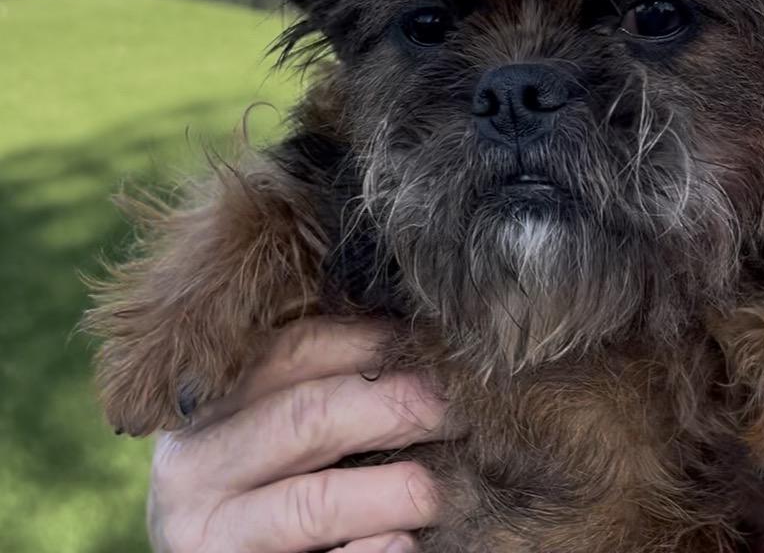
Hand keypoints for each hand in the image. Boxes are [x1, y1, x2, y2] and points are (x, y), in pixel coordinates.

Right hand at [146, 319, 450, 552]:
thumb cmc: (251, 486)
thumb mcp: (256, 430)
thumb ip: (308, 389)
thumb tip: (411, 340)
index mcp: (207, 409)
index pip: (295, 351)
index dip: (373, 342)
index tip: (434, 344)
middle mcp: (194, 467)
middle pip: (309, 417)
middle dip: (395, 406)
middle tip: (460, 409)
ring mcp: (212, 535)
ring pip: (314, 503)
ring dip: (394, 491)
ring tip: (440, 489)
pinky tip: (405, 543)